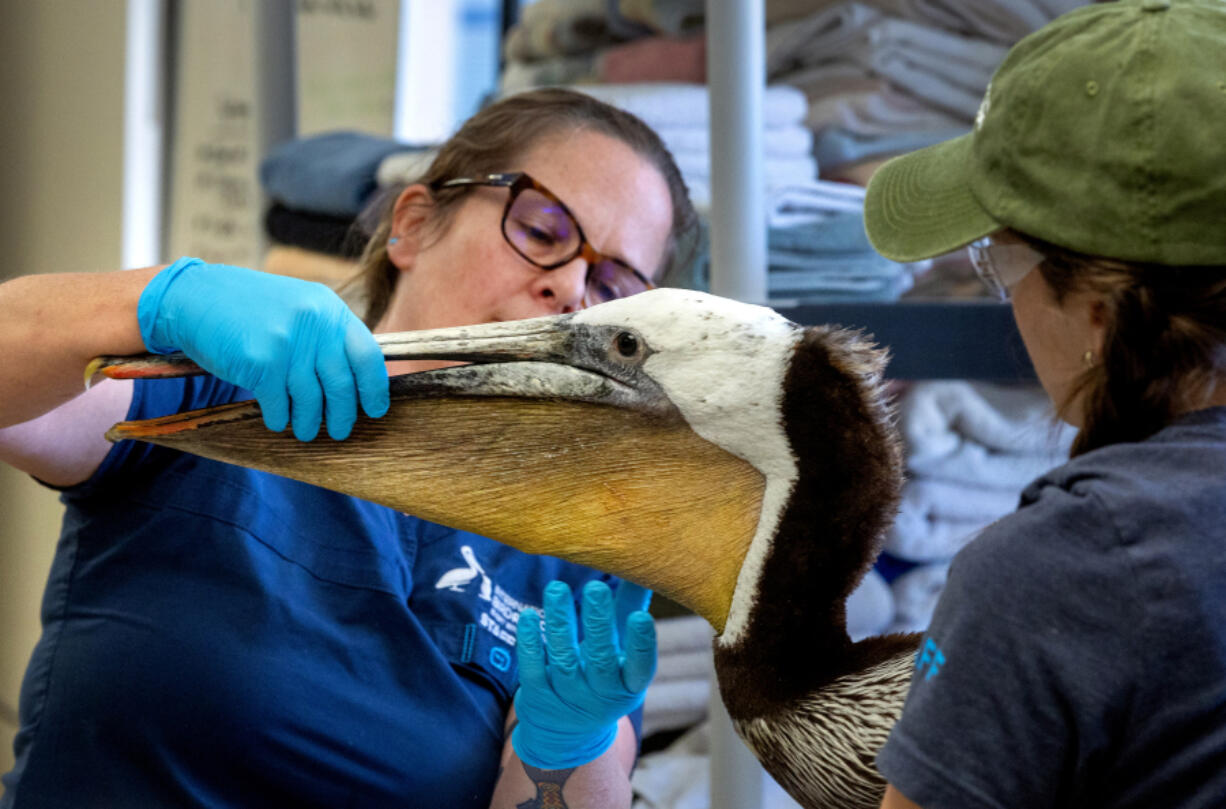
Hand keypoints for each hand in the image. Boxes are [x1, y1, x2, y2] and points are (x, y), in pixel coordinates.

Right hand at [137, 257, 388, 440]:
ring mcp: (288, 343)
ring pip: (311, 399)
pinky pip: (280, 404)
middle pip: (342, 384)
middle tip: (341, 429)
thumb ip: (327, 335)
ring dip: (311, 422)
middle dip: (343, 414)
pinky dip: (280, 418)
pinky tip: (279, 420)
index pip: (368, 356)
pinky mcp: (261, 362)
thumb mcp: (299, 307)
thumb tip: (358, 378)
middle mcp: (313, 324)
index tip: (375, 408)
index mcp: (329, 309)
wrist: (195, 298)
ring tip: (308, 430)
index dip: (375, 388)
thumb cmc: (249, 308)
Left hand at [512, 579, 655, 769]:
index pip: (640, 667)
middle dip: (598, 624)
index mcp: (629, 684)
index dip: (642, 645)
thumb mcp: (622, 649)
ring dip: (560, 624)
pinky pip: (533, 669)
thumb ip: (631, 608)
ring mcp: (568, 699)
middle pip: (601, 660)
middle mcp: (602, 695)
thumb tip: (643, 565)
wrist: (567, 733)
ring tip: (556, 589)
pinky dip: (530, 643)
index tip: (641, 617)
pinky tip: (527, 616)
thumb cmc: (603, 674)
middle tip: (595, 589)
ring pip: (564, 660)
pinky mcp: (538, 698)